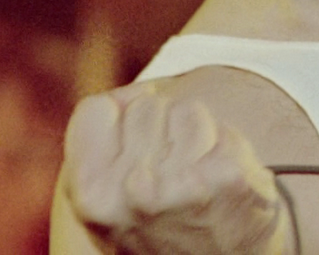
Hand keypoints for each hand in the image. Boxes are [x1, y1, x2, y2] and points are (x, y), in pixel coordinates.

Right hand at [61, 84, 291, 254]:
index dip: (118, 122)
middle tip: (169, 179)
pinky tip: (223, 185)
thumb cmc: (160, 228)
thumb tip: (133, 91)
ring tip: (196, 181)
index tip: (133, 152)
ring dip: (197, 139)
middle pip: (145, 104)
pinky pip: (224, 129)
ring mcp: (182, 186)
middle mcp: (132, 192)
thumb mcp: (107, 199)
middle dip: (160, 131)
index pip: (96, 108)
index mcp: (91, 195)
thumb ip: (99, 142)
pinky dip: (228, 150)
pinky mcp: (226, 179)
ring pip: (187, 110)